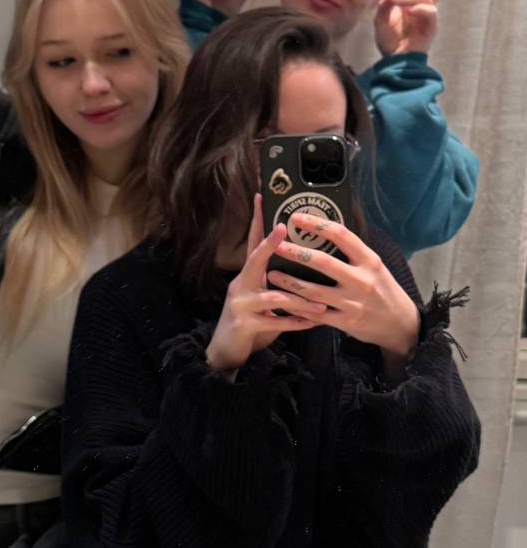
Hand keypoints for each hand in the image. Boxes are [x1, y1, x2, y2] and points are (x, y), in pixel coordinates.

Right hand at [205, 195, 327, 372]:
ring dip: (299, 299)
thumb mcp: (261, 296)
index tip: (261, 197)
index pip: (252, 242)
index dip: (256, 220)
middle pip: (254, 259)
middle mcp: (240, 284)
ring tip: (321, 302)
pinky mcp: (243, 324)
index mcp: (247, 275)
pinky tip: (312, 323)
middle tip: (283, 228)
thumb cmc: (251, 319)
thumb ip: (276, 280)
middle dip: (269, 244)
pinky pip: (273, 322)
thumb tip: (302, 263)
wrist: (226, 350)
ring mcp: (240, 304)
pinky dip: (295, 323)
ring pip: (272, 296)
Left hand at [266, 214, 418, 372]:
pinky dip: (297, 307)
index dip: (317, 224)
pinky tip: (283, 301)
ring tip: (271, 273)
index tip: (296, 217)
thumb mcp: (374, 266)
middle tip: (276, 245)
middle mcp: (362, 280)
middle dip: (296, 253)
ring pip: (313, 292)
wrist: (400, 324)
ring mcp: (353, 302)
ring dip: (289, 282)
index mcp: (369, 260)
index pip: (342, 235)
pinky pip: (315, 314)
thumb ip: (353, 253)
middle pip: (323, 263)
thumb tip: (323, 230)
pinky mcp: (345, 322)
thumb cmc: (383, 289)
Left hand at [374, 0, 474, 55]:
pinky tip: (412, 12)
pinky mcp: (431, 27)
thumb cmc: (388, 42)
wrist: (393, 60)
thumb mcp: (379, 21)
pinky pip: (429, 11)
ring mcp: (427, 16)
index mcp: (408, 1)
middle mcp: (420, 6)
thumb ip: (383, 6)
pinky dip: (419, 8)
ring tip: (397, 4)